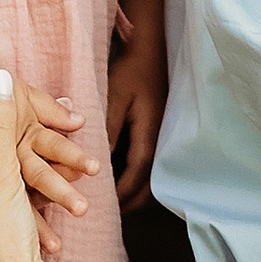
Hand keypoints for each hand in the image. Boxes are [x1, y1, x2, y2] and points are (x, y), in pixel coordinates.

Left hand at [105, 23, 166, 203]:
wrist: (150, 48)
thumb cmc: (131, 69)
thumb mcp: (116, 97)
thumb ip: (109, 129)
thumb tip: (100, 162)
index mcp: (149, 133)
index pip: (137, 174)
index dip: (122, 194)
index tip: (105, 208)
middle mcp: (158, 139)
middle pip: (149, 181)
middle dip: (130, 200)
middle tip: (109, 213)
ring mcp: (160, 134)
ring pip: (149, 172)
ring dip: (133, 187)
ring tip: (112, 199)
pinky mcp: (156, 129)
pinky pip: (146, 158)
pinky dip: (134, 172)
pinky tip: (117, 172)